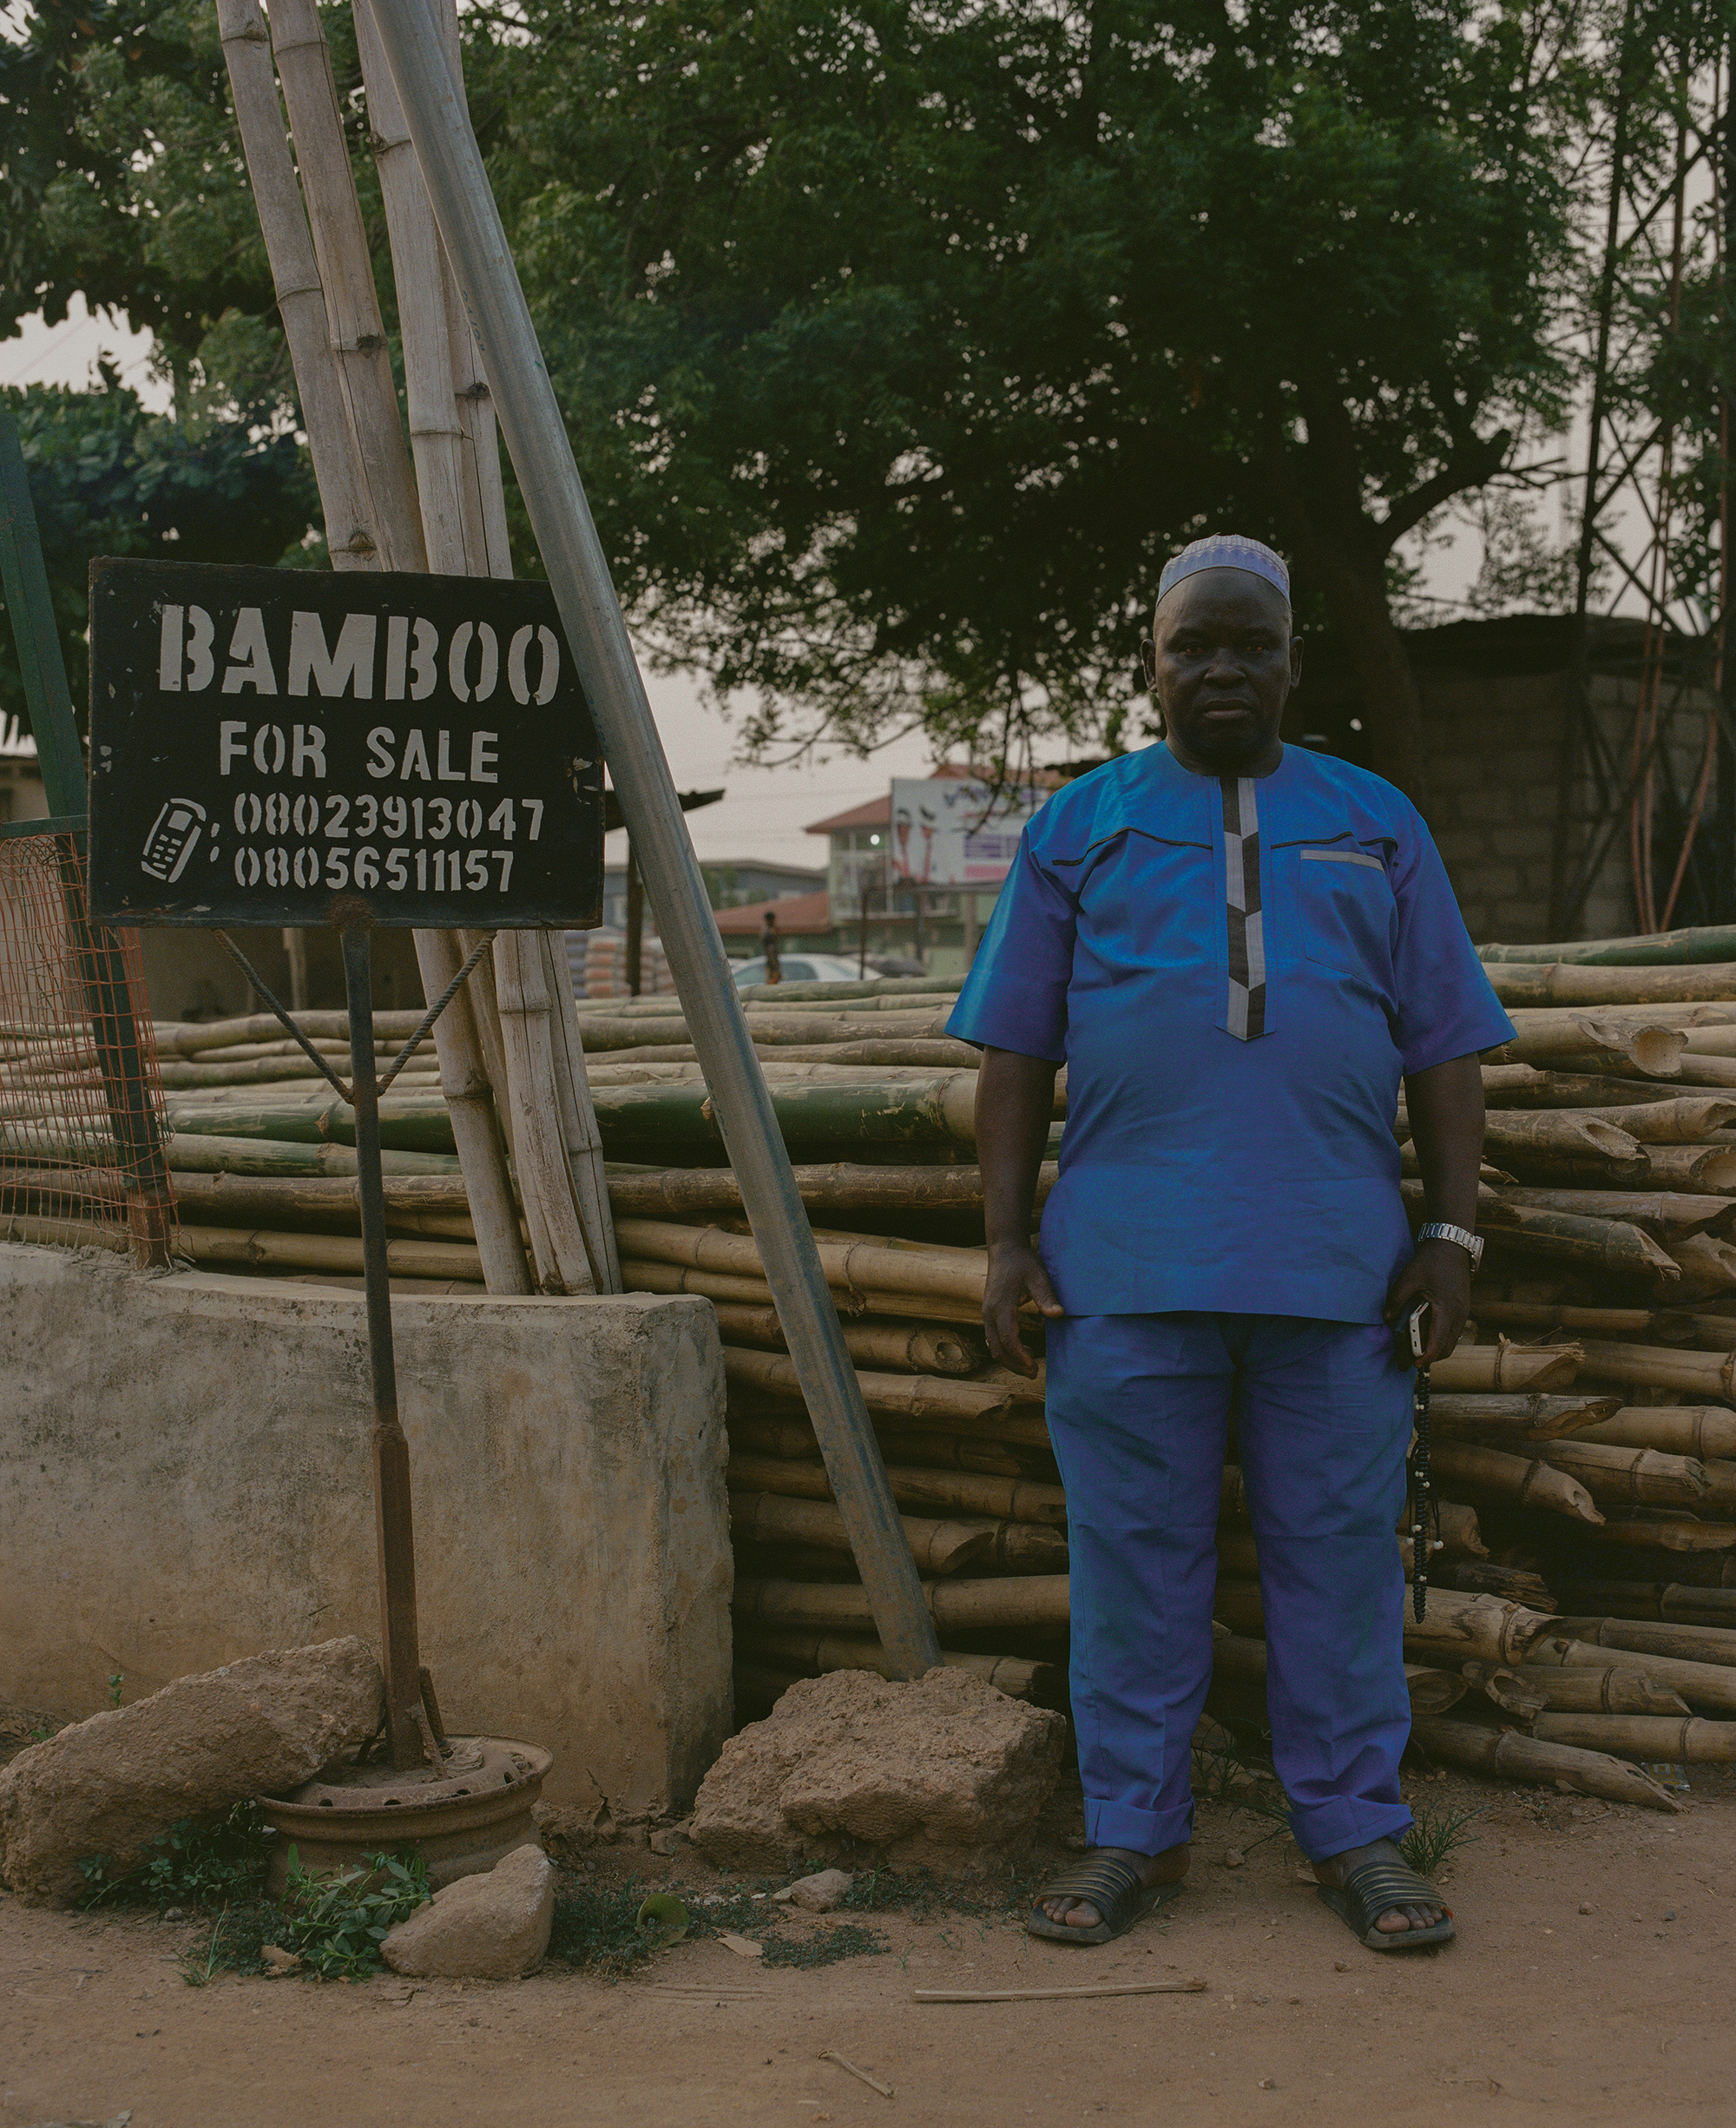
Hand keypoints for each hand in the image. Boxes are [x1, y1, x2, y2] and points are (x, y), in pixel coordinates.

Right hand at [983, 1241, 1063, 1374]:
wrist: (1004, 1249)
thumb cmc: (1023, 1262)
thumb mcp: (1038, 1276)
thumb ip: (1046, 1297)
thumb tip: (1058, 1314)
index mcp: (1001, 1306)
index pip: (1008, 1339)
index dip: (1020, 1356)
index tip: (1034, 1367)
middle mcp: (989, 1313)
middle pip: (997, 1348)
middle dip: (1014, 1364)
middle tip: (1033, 1373)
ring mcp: (987, 1313)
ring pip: (993, 1345)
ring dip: (1009, 1359)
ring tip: (1029, 1366)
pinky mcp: (989, 1313)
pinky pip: (993, 1338)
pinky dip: (1005, 1349)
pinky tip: (1023, 1350)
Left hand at [1383, 1238, 1472, 1365]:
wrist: (1452, 1246)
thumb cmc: (1430, 1261)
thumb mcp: (1408, 1277)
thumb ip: (1396, 1299)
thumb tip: (1387, 1318)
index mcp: (1446, 1308)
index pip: (1438, 1342)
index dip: (1426, 1356)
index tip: (1415, 1364)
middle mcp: (1459, 1314)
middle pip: (1447, 1347)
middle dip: (1431, 1357)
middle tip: (1411, 1359)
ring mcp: (1463, 1312)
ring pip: (1452, 1341)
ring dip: (1437, 1348)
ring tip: (1418, 1348)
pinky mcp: (1463, 1308)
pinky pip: (1454, 1331)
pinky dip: (1442, 1338)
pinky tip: (1427, 1333)